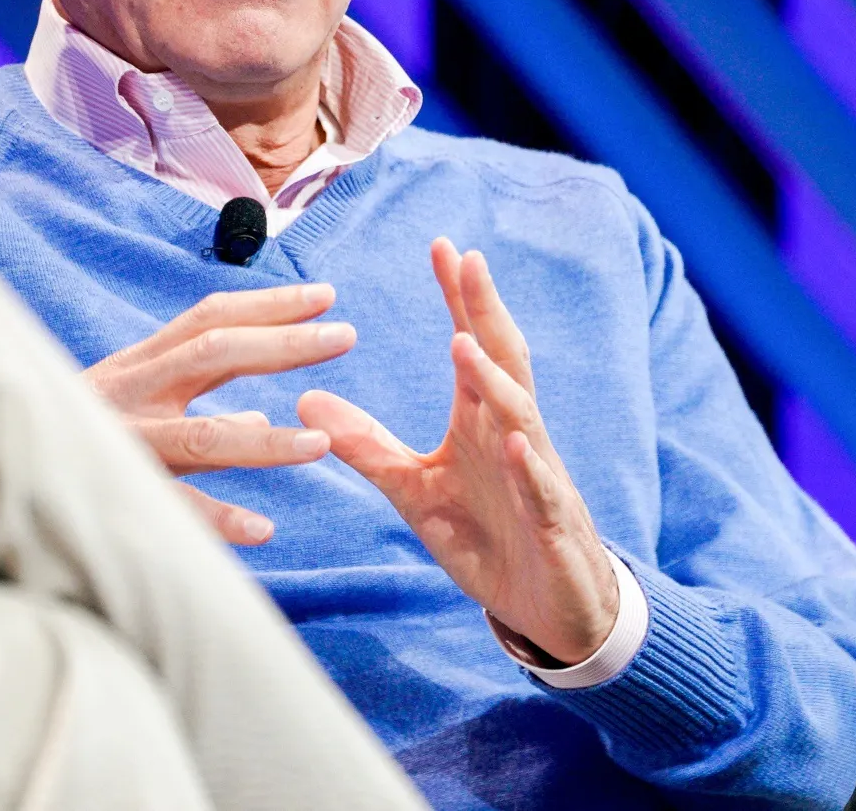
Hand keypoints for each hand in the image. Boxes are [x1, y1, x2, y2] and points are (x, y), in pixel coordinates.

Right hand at [85, 284, 353, 545]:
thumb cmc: (69, 440)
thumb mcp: (130, 411)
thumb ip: (194, 412)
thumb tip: (262, 425)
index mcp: (138, 368)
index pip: (209, 320)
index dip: (268, 304)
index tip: (325, 295)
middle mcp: (130, 394)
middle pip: (214, 355)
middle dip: (283, 343)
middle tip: (345, 335)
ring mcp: (122, 445)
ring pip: (202, 438)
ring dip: (266, 444)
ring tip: (321, 443)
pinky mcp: (114, 496)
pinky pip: (171, 511)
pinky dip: (216, 520)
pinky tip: (262, 530)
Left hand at [297, 239, 617, 664]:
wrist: (547, 608)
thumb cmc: (488, 537)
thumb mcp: (414, 490)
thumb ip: (367, 446)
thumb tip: (305, 399)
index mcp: (482, 422)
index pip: (473, 345)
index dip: (460, 297)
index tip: (443, 246)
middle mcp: (514, 435)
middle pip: (503, 361)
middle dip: (485, 312)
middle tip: (469, 261)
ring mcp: (536, 477)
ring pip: (522, 418)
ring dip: (494, 381)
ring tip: (465, 345)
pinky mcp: (550, 525)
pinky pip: (541, 491)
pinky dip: (529, 466)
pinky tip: (515, 443)